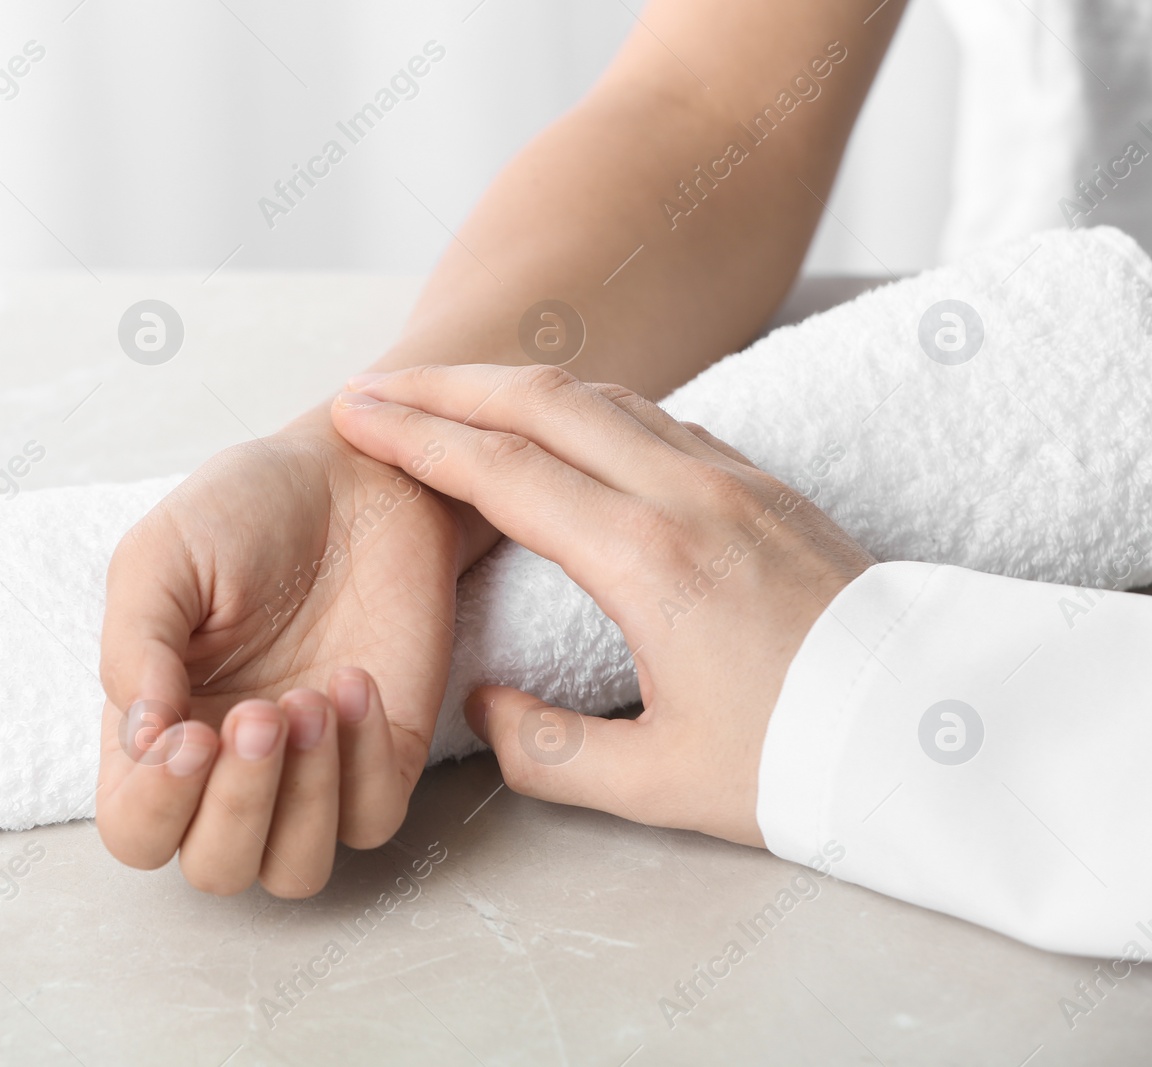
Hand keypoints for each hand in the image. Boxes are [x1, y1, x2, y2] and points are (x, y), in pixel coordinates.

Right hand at [96, 409, 496, 895]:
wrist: (356, 475)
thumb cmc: (245, 511)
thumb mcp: (160, 557)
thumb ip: (133, 646)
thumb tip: (139, 742)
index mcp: (160, 729)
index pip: (136, 829)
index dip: (156, 806)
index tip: (189, 735)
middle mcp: (231, 769)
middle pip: (217, 867)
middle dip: (236, 807)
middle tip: (259, 714)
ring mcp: (312, 770)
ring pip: (296, 868)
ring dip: (302, 800)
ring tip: (310, 697)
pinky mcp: (385, 755)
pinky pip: (374, 818)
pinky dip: (364, 765)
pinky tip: (354, 681)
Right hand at [330, 364, 874, 845]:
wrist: (936, 730)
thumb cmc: (803, 759)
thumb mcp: (660, 783)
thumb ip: (546, 751)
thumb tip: (481, 708)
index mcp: (650, 562)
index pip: (506, 473)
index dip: (419, 440)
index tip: (356, 418)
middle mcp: (688, 496)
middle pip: (546, 401)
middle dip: (449, 385)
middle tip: (378, 385)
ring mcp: (734, 478)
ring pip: (606, 396)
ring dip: (518, 385)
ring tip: (454, 395)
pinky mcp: (766, 484)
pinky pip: (658, 414)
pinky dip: (588, 404)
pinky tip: (565, 423)